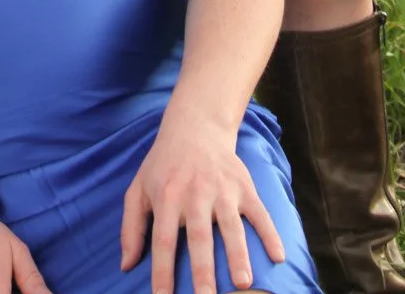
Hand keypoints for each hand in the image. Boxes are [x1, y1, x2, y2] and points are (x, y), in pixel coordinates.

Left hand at [120, 116, 284, 293]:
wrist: (195, 126)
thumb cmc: (163, 166)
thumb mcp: (138, 189)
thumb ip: (131, 227)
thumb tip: (126, 266)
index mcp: (167, 197)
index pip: (163, 240)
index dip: (162, 271)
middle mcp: (195, 194)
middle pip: (199, 236)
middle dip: (203, 269)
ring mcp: (222, 189)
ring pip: (231, 226)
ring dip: (237, 254)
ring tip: (243, 283)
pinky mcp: (243, 185)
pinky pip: (259, 212)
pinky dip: (270, 233)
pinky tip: (278, 255)